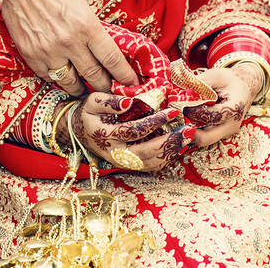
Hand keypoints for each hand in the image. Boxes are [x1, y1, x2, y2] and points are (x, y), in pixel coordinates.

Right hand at [0, 0, 138, 95]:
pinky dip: (58, 79)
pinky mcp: (30, 55)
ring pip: (71, 82)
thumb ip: (91, 21)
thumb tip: (100, 38)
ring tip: (87, 90)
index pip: (112, 59)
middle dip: (106, 87)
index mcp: (87, 25)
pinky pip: (49, 76)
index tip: (131, 83)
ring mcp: (48, 51)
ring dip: (82, 89)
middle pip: (94, 76)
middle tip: (112, 90)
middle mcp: (69, 42)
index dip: (124, 75)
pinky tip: (64, 77)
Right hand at [55, 93, 194, 171]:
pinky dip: (166, 159)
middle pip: (146, 152)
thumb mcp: (93, 101)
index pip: (134, 131)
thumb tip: (128, 103)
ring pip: (150, 163)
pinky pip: (151, 167)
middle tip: (188, 130)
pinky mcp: (130, 165)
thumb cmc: (89, 113)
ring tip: (187, 138)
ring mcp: (123, 162)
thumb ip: (109, 101)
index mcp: (107, 136)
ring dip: (171, 152)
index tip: (172, 112)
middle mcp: (116, 154)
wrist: (81, 132)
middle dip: (168, 141)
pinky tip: (179, 147)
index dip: (154, 122)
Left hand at [187, 65, 261, 146]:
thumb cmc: (230, 80)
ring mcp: (228, 131)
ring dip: (191, 133)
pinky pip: (207, 136)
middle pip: (208, 137)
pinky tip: (187, 121)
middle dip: (190, 131)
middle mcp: (232, 124)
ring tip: (180, 121)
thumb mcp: (216, 76)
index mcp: (234, 108)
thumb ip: (200, 83)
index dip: (194, 112)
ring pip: (205, 140)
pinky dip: (195, 131)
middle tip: (178, 120)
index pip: (211, 116)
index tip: (182, 105)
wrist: (245, 86)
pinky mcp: (222, 132)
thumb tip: (180, 88)